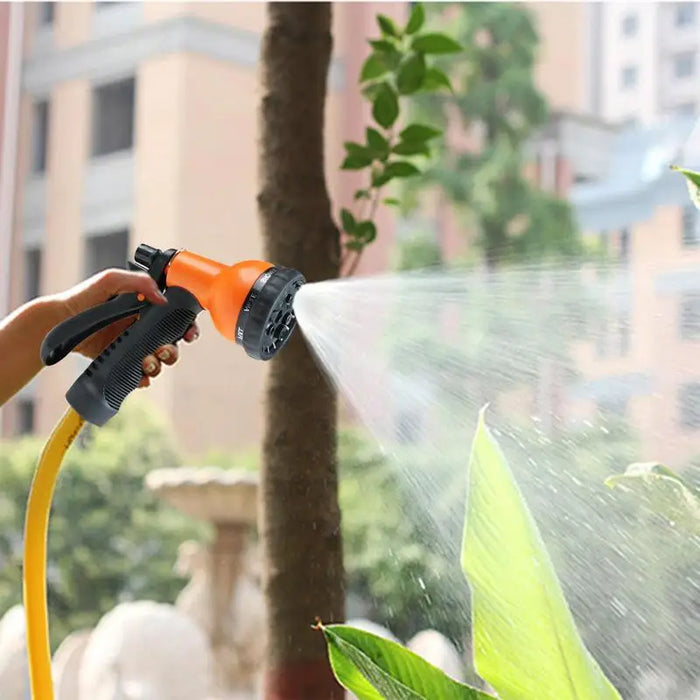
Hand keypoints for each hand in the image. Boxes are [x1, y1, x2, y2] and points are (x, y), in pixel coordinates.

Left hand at [55, 269, 199, 386]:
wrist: (60, 321)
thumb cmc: (85, 297)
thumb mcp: (111, 280)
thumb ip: (138, 282)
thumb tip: (162, 298)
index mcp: (148, 309)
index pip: (176, 320)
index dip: (187, 328)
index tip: (189, 333)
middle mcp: (144, 329)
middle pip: (172, 344)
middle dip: (173, 351)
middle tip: (163, 350)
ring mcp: (133, 347)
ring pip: (158, 361)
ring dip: (159, 365)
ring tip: (147, 362)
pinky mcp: (121, 363)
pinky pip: (140, 375)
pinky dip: (144, 379)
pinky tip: (139, 376)